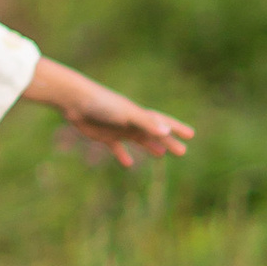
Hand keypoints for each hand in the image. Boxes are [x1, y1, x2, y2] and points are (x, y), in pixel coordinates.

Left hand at [24, 56, 193, 168]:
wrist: (75, 101)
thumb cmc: (102, 104)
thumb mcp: (126, 114)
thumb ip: (145, 122)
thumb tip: (165, 131)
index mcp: (138, 115)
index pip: (162, 123)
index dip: (176, 128)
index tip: (191, 134)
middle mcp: (130, 122)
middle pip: (153, 134)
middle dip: (168, 142)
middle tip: (182, 151)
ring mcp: (117, 129)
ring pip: (138, 140)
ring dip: (149, 146)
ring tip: (160, 154)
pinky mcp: (104, 135)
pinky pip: (116, 147)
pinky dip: (122, 155)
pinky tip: (127, 164)